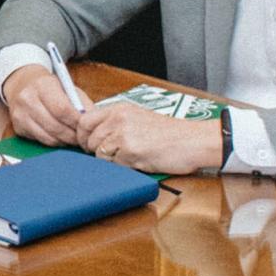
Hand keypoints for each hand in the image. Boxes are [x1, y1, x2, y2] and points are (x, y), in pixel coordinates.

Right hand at [0, 61, 91, 148]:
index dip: (76, 121)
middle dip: (72, 135)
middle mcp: (28, 99)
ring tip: (74, 139)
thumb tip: (93, 119)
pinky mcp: (18, 127)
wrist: (21, 83)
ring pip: (48, 137)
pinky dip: (54, 142)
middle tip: (83, 138)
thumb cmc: (48, 86)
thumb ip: (80, 102)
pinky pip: (41, 140)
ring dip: (64, 141)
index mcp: (42, 85)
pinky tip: (61, 138)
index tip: (86, 127)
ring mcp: (20, 115)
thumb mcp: (66, 86)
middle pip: (55, 125)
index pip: (62, 109)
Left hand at [79, 93, 223, 175]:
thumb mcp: (139, 118)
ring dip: (112, 160)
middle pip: (88, 140)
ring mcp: (123, 134)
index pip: (84, 121)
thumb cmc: (169, 133)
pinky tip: (140, 160)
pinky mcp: (130, 150)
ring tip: (131, 156)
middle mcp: (118, 118)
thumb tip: (93, 135)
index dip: (83, 136)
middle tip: (113, 155)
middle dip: (96, 151)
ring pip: (100, 154)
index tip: (88, 144)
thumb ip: (116, 123)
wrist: (192, 141)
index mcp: (119, 109)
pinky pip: (115, 165)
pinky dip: (125, 167)